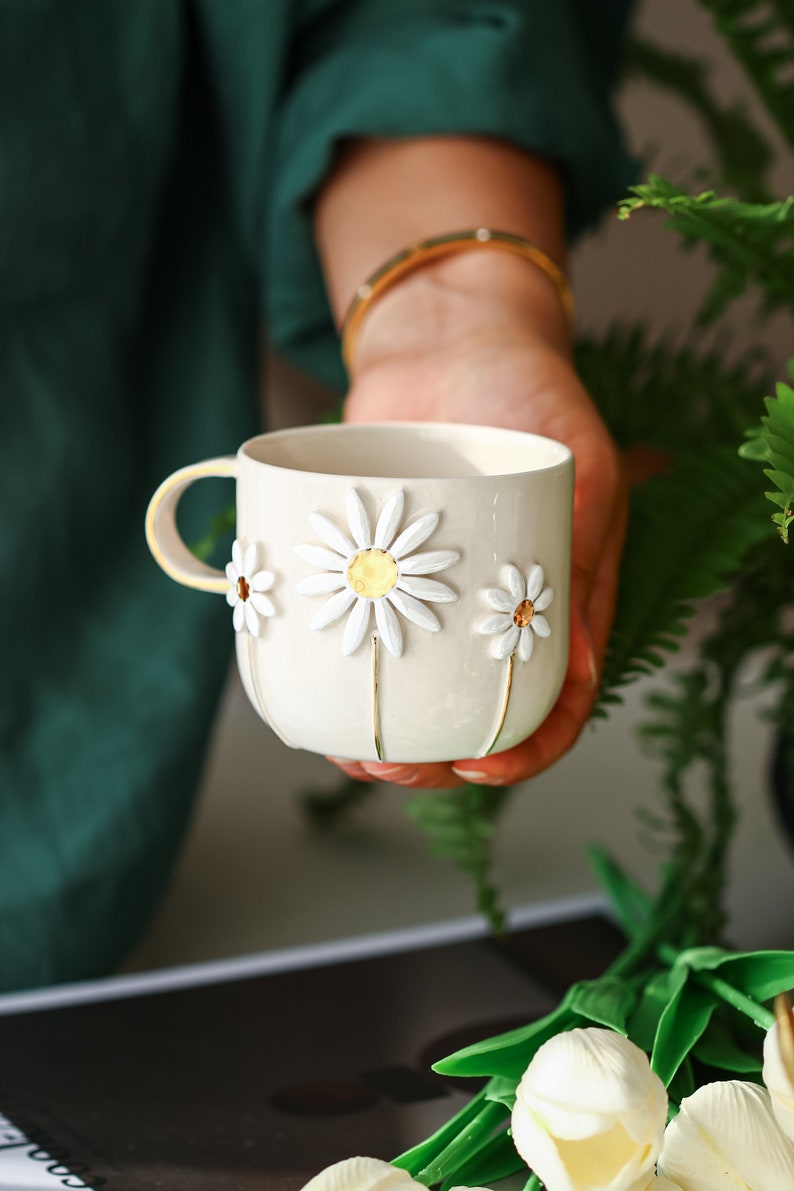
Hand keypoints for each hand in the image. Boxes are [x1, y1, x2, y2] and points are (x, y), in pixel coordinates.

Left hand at [328, 251, 627, 789]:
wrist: (450, 336)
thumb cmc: (532, 394)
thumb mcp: (584, 468)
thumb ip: (586, 554)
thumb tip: (579, 663)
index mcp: (560, 601)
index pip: (554, 701)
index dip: (524, 750)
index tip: (480, 767)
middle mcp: (494, 611)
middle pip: (471, 714)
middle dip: (433, 760)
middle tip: (391, 766)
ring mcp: (430, 595)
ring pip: (410, 688)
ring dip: (379, 731)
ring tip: (345, 750)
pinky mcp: (375, 570)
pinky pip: (358, 631)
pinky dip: (336, 669)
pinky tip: (310, 692)